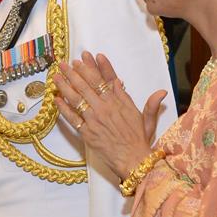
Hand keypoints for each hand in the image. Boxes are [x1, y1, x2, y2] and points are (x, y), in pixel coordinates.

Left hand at [52, 52, 167, 179]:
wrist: (133, 160)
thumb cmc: (139, 141)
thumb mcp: (148, 120)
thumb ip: (151, 105)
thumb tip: (161, 92)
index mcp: (120, 102)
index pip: (106, 79)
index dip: (97, 67)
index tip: (90, 56)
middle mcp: (106, 107)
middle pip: (88, 85)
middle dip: (75, 71)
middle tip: (65, 62)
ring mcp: (94, 119)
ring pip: (77, 98)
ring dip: (65, 85)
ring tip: (56, 75)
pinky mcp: (86, 132)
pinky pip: (72, 117)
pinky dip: (63, 107)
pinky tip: (56, 98)